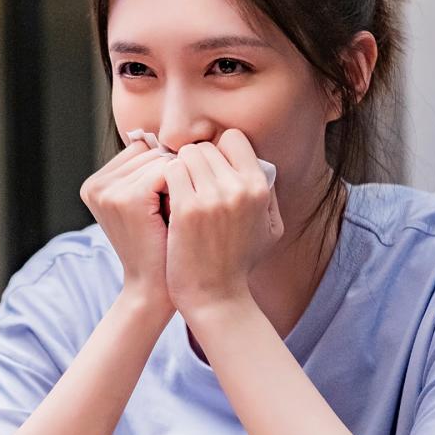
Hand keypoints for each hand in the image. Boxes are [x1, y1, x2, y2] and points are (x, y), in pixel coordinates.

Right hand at [79, 141, 174, 316]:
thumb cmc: (159, 247)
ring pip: (159, 159)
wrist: (154, 289)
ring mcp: (107, 192)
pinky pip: (166, 171)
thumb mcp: (145, 206)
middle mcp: (94, 186)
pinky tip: (178, 212)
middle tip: (169, 212)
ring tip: (171, 214)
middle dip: (169, 175)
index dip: (161, 171)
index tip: (162, 204)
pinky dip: (180, 188)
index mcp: (94, 184)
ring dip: (176, 182)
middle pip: (148, 151)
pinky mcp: (126, 199)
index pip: (139, 150)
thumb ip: (145, 173)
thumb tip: (170, 139)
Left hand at [161, 129, 282, 318]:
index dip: (218, 150)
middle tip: (187, 182)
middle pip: (206, 146)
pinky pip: (169, 171)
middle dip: (194, 161)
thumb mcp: (270, 228)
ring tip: (176, 190)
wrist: (216, 296)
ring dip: (177, 169)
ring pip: (185, 155)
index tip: (207, 168)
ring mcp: (211, 197)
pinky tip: (165, 198)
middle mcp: (238, 188)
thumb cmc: (239, 262)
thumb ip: (267, 192)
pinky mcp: (186, 208)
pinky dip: (164, 180)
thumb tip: (253, 161)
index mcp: (259, 187)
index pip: (234, 138)